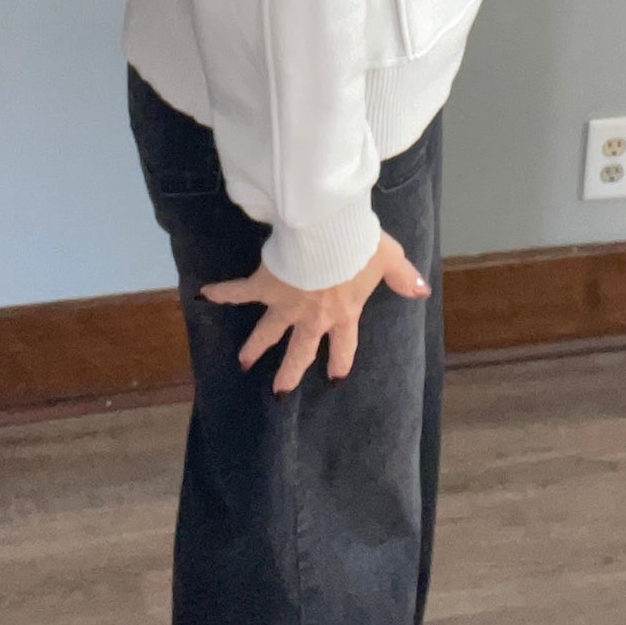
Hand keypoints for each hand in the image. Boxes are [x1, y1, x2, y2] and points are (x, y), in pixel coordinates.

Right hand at [199, 231, 430, 394]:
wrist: (326, 232)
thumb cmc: (359, 246)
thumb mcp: (388, 258)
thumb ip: (403, 277)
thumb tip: (421, 291)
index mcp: (343, 314)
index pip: (343, 347)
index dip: (340, 362)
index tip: (335, 378)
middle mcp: (312, 317)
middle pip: (300, 352)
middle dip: (289, 372)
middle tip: (279, 392)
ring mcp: (285, 305)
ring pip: (267, 333)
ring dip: (254, 347)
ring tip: (243, 361)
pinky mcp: (264, 286)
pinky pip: (239, 292)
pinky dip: (221, 293)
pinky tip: (204, 295)